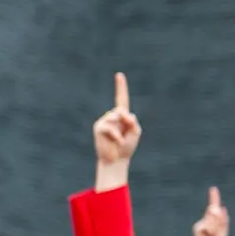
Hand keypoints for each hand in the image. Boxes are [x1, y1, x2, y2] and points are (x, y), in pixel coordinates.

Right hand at [93, 73, 140, 191]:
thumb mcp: (135, 131)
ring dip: (122, 130)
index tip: (119, 75)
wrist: (116, 160)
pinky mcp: (99, 128)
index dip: (121, 87)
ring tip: (120, 140)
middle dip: (128, 122)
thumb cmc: (126, 147)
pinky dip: (117, 136)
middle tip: (127, 135)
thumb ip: (132, 121)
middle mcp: (111, 116)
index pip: (121, 99)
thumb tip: (121, 114)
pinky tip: (118, 142)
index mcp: (121, 116)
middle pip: (121, 111)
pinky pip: (110, 127)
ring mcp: (104, 121)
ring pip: (116, 117)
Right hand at [193, 186, 229, 235]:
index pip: (214, 206)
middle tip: (218, 232)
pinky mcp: (197, 228)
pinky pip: (207, 226)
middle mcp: (206, 219)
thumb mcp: (223, 230)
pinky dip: (211, 231)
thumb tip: (221, 209)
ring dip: (216, 228)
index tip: (213, 189)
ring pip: (211, 219)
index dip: (214, 197)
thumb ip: (223, 220)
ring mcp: (201, 223)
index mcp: (214, 219)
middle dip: (220, 220)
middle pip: (214, 212)